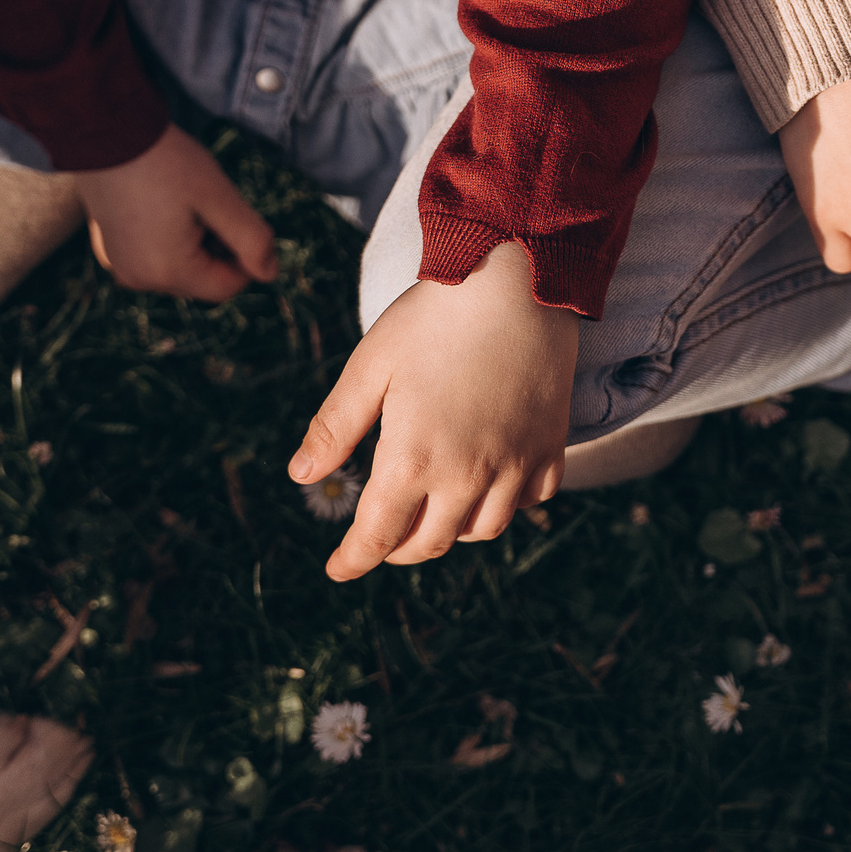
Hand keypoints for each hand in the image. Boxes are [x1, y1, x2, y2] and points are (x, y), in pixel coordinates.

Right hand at [70, 122, 277, 300]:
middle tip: (206, 202)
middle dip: (216, 247)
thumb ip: (252, 239)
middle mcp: (140, 280)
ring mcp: (121, 267)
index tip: (234, 214)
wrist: (102, 131)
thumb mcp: (219, 197)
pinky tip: (161, 203)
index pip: (228, 286)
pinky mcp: (111, 251)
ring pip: (180, 268)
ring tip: (181, 200)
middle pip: (203, 279)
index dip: (244, 256)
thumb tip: (270, 274)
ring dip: (194, 242)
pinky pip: (154, 257)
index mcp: (169, 272)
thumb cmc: (165, 161)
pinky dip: (169, 238)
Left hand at [287, 241, 578, 580]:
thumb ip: (335, 428)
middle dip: (396, 549)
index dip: (353, 559)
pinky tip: (488, 485)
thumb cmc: (434, 318)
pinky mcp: (549, 448)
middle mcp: (467, 475)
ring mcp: (514, 466)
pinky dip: (504, 506)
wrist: (518, 283)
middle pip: (428, 542)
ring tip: (432, 512)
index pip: (377, 535)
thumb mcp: (370, 367)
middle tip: (379, 538)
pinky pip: (528, 502)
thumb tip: (301, 477)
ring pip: (480, 530)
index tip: (338, 568)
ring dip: (449, 531)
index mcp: (413, 458)